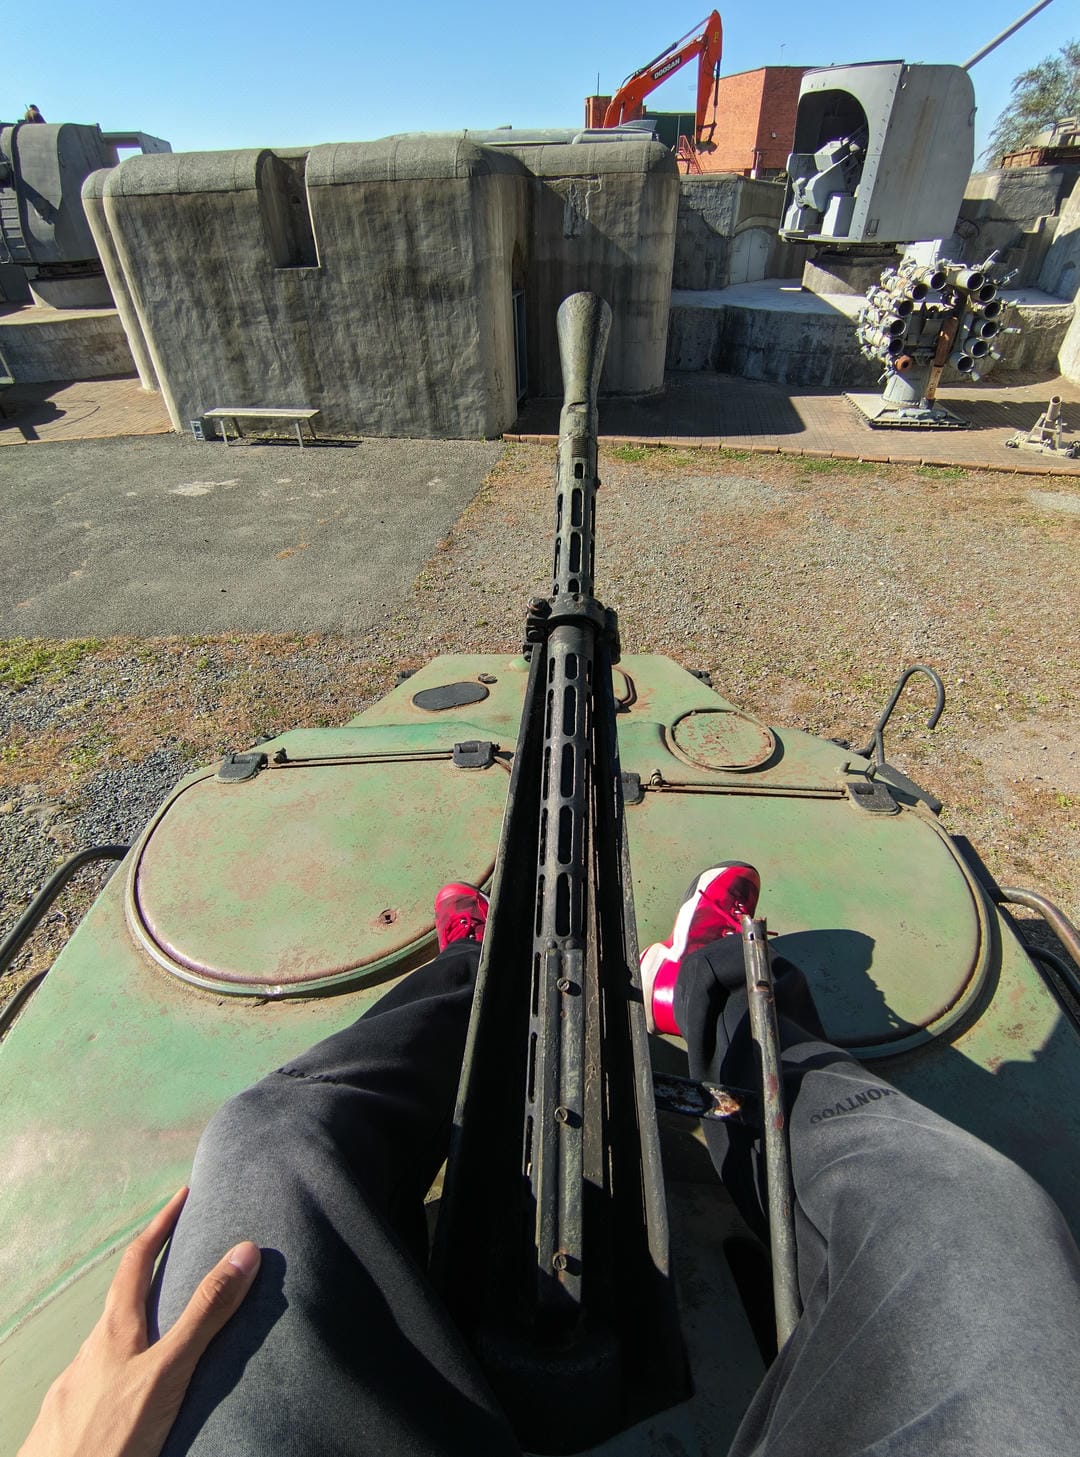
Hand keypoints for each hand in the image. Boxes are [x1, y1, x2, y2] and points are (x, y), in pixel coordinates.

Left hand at [19, 1187, 259, 1456]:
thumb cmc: (113, 1435)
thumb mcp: (170, 1370)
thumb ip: (205, 1314)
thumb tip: (244, 1250)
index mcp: (115, 1330)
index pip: (138, 1259)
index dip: (161, 1224)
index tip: (182, 1196)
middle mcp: (89, 1350)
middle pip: (120, 1300)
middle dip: (149, 1275)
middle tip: (179, 1260)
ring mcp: (72, 1385)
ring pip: (106, 1344)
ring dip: (134, 1328)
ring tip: (162, 1334)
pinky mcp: (63, 1418)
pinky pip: (96, 1379)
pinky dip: (118, 1368)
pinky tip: (128, 1391)